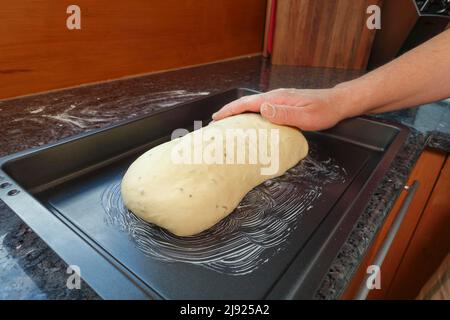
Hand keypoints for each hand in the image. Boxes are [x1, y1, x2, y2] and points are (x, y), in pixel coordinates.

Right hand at [212, 88, 351, 130]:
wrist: (337, 103)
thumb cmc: (324, 111)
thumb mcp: (307, 116)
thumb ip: (285, 114)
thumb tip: (263, 109)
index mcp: (277, 98)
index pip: (248, 103)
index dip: (231, 110)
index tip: (217, 118)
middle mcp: (276, 97)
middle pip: (246, 103)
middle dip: (229, 112)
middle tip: (215, 123)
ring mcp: (279, 99)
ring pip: (252, 106)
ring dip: (238, 113)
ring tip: (227, 124)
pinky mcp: (283, 104)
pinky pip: (260, 109)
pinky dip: (249, 114)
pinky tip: (248, 122)